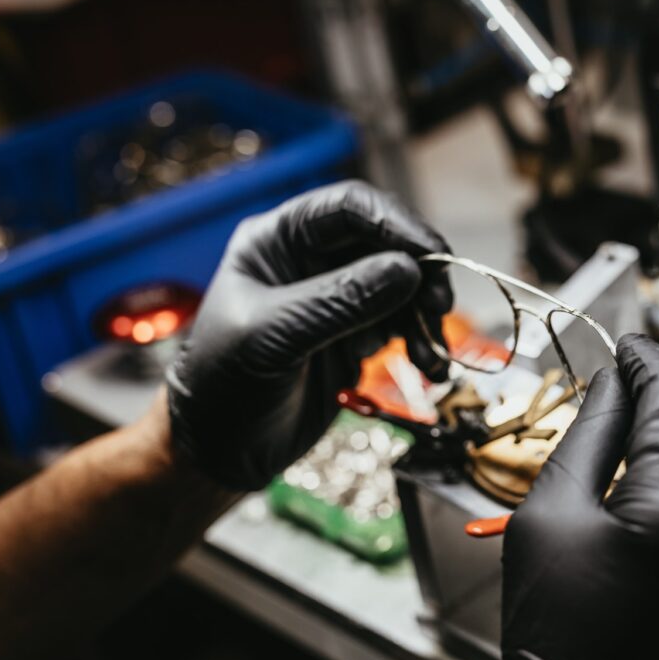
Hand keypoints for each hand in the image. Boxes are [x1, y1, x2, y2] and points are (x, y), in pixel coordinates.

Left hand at [167, 180, 452, 489]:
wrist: (219, 451)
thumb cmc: (222, 385)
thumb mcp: (274, 337)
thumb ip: (338, 301)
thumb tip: (408, 270)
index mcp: (279, 240)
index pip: (349, 208)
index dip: (396, 223)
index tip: (432, 254)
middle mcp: (312, 261)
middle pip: (386, 244)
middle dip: (421, 273)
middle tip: (439, 306)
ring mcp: (337, 299)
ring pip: (403, 287)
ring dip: (425, 315)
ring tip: (431, 353)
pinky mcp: (356, 336)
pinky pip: (404, 326)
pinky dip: (422, 343)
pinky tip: (429, 367)